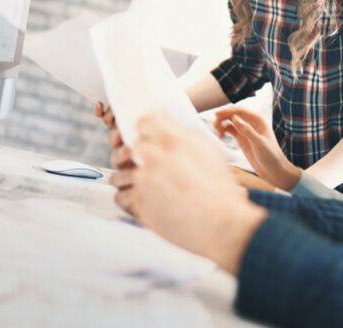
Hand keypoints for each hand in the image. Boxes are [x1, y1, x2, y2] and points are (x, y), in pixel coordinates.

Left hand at [110, 113, 266, 274]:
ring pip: (121, 172)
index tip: (147, 136)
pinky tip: (144, 199)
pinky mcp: (139, 202)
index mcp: (173, 140)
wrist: (221, 224)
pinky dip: (130, 198)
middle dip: (137, 154)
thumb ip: (182, 133)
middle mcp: (155, 156)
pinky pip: (121, 196)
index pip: (143, 122)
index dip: (145, 130)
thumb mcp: (208, 150)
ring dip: (131, 178)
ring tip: (146, 185)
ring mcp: (144, 180)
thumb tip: (165, 119)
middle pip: (130, 147)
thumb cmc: (219, 188)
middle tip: (147, 163)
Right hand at [213, 107, 301, 190]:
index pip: (239, 109)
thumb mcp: (259, 144)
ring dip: (221, 123)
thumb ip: (247, 130)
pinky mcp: (241, 137)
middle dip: (222, 117)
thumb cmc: (271, 157)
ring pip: (229, 121)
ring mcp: (246, 129)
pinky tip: (220, 137)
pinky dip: (223, 130)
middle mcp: (251, 122)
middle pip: (233, 113)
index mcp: (258, 119)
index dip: (227, 110)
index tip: (216, 114)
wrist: (274, 170)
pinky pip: (229, 129)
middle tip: (214, 126)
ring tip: (217, 132)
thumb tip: (234, 118)